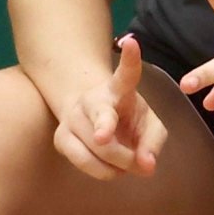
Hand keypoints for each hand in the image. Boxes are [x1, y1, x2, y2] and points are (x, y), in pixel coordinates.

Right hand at [49, 36, 166, 181]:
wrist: (91, 119)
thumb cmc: (127, 119)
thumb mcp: (149, 125)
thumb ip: (153, 143)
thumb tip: (147, 167)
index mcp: (119, 88)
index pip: (126, 73)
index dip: (130, 59)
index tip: (131, 42)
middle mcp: (92, 99)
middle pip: (104, 119)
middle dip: (122, 148)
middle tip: (137, 164)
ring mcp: (72, 118)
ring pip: (96, 148)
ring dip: (118, 165)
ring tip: (128, 166)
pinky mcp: (60, 138)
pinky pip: (83, 162)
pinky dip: (103, 171)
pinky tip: (112, 169)